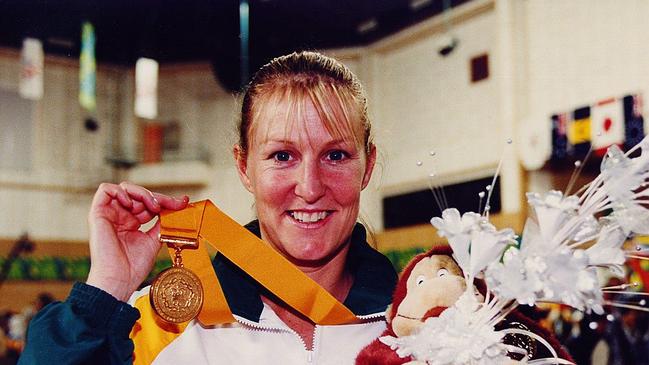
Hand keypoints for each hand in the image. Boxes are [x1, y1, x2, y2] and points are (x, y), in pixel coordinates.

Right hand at [86, 182, 188, 300]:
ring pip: (124, 188)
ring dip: (142, 193)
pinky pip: (105, 190)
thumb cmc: (134, 266)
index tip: (182, 202)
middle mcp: (120, 216)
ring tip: (153, 206)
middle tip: (172, 204)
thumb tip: (177, 208)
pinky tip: (132, 205)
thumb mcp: (154, 240)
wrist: (119, 280)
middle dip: (158, 197)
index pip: (149, 203)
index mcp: (131, 223)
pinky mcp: (98, 213)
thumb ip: (162, 223)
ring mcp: (109, 214)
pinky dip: (121, 192)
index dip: (166, 201)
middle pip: (139, 194)